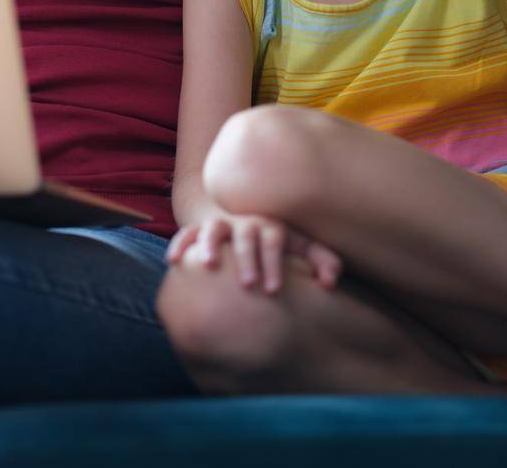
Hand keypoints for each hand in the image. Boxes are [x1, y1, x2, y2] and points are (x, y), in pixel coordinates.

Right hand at [166, 212, 342, 293]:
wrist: (241, 216)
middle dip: (247, 258)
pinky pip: (186, 233)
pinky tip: (173, 261)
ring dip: (210, 245)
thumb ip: (320, 260)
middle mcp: (245, 223)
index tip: (274, 290)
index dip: (274, 263)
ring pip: (213, 229)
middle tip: (249, 285)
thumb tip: (332, 283)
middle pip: (246, 235)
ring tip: (208, 265)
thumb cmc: (275, 239)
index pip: (275, 240)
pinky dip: (180, 244)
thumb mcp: (299, 245)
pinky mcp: (199, 230)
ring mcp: (220, 225)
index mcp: (270, 227)